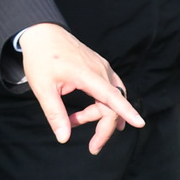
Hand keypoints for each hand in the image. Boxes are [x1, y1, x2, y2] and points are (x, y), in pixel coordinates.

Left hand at [17, 21, 145, 153]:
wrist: (42, 33)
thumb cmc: (40, 59)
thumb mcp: (42, 88)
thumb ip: (55, 114)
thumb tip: (64, 138)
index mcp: (86, 75)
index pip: (112, 97)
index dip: (126, 112)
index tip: (140, 124)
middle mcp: (100, 70)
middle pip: (113, 104)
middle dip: (104, 127)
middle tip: (92, 146)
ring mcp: (102, 67)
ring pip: (113, 97)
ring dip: (99, 115)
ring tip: (76, 121)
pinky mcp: (100, 66)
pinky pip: (110, 89)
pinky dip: (103, 104)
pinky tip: (92, 112)